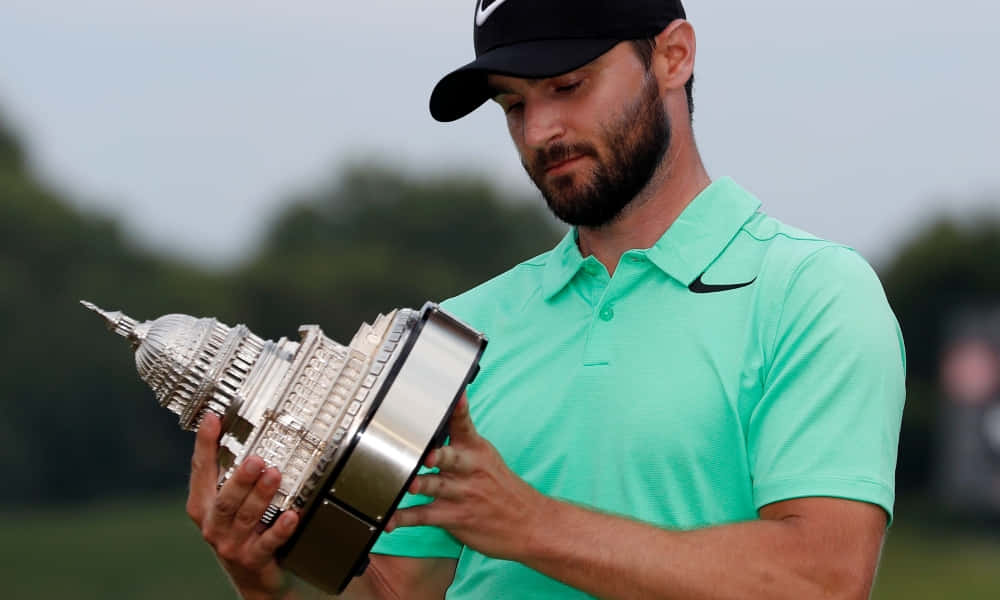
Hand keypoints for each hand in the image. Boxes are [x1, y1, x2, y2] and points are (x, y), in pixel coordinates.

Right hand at [186, 414, 298, 599]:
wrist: (250, 575)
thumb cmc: (238, 531)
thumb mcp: (225, 503)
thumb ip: (227, 474)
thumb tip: (235, 431)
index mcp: (203, 505)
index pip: (201, 470)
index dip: (205, 445)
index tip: (213, 420)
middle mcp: (213, 524)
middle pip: (224, 499)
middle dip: (240, 478)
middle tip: (256, 460)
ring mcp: (231, 543)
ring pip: (245, 517)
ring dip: (261, 496)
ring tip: (275, 476)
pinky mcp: (252, 558)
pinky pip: (268, 542)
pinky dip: (280, 529)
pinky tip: (291, 515)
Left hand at [385, 394, 547, 560]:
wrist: (530, 523)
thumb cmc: (502, 487)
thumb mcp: (487, 457)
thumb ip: (461, 439)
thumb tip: (436, 418)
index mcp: (476, 450)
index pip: (464, 424)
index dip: (458, 410)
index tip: (455, 396)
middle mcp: (468, 470)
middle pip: (450, 457)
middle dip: (438, 455)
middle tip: (427, 454)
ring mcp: (461, 494)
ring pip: (435, 486)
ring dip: (420, 485)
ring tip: (407, 485)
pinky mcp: (454, 517)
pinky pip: (424, 517)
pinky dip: (404, 518)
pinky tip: (389, 519)